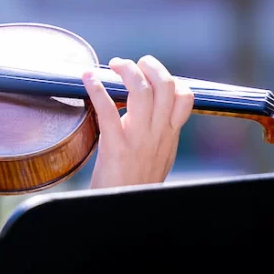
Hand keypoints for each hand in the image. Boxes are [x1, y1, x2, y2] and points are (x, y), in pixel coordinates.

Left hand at [85, 54, 193, 188]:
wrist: (124, 210)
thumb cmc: (134, 185)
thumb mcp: (158, 158)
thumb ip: (157, 136)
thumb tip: (149, 114)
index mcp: (170, 136)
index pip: (185, 98)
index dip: (171, 79)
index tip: (153, 75)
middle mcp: (159, 134)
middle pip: (165, 86)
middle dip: (151, 66)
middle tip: (134, 62)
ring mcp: (139, 139)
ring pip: (141, 91)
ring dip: (127, 70)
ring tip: (115, 64)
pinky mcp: (116, 146)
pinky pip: (108, 110)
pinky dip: (97, 89)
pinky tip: (88, 79)